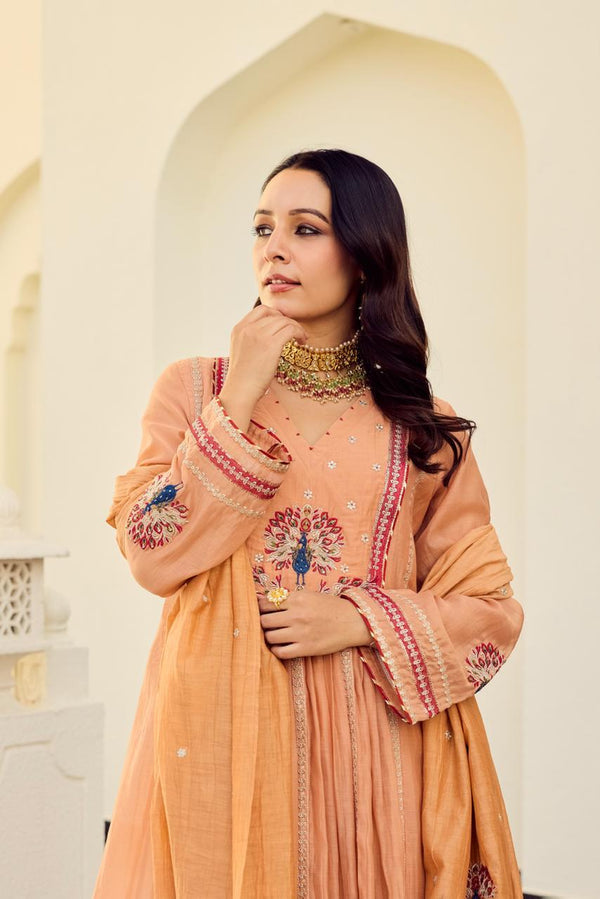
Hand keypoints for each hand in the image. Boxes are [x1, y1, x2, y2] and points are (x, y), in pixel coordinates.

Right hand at [219, 306, 306, 430]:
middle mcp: (248, 328)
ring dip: (296, 327)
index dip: (276, 315)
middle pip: (275, 315)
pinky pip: (291, 329)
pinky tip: (303, 342)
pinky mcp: (271, 345)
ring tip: (301, 338)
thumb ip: (251, 338)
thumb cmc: (243, 378)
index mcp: (239, 328)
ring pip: (285, 321)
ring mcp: (259, 335)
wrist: (240, 391)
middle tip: (296, 332)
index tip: (283, 326)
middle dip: (288, 321)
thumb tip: (271, 334)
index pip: (261, 310)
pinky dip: (300, 333)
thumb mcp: (242, 351)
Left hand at [258, 589, 371, 658]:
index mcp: (297, 599)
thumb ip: (289, 598)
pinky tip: (279, 646)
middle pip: (264, 620)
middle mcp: (297, 615)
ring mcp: (301, 633)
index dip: (259, 607)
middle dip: (262, 622)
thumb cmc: (330, 607)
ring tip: (273, 634)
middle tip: (266, 623)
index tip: (260, 609)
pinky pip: (280, 652)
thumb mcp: (309, 595)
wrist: (353, 621)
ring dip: (268, 636)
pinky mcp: (306, 649)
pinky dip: (276, 650)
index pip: (266, 603)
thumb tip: (263, 598)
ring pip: (270, 636)